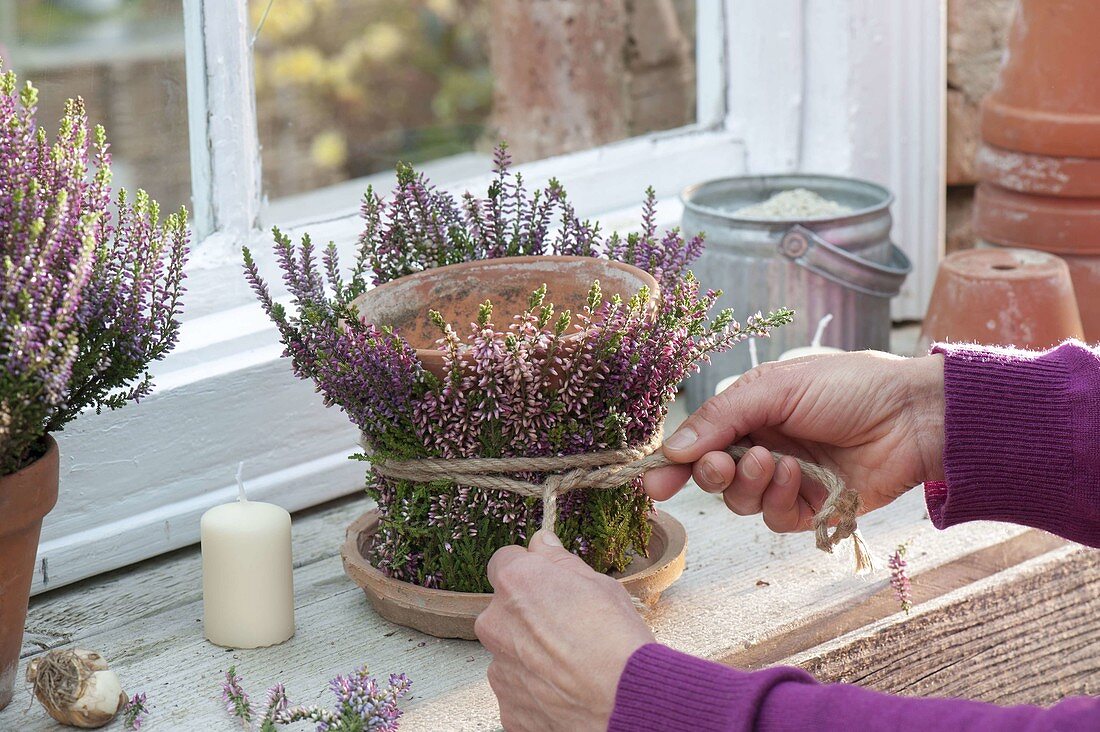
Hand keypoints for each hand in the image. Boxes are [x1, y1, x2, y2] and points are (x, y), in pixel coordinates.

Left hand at [475, 530, 654, 731]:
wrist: (624, 702)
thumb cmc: (616, 640)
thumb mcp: (599, 583)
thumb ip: (560, 561)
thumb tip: (542, 543)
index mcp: (516, 583)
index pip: (504, 561)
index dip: (528, 570)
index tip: (546, 579)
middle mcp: (496, 623)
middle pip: (504, 611)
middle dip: (527, 616)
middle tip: (567, 627)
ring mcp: (499, 669)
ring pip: (511, 653)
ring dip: (532, 655)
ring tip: (572, 665)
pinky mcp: (508, 707)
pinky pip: (519, 690)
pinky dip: (537, 690)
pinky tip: (567, 690)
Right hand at [643, 352, 944, 530]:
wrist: (914, 414)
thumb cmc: (849, 385)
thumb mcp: (775, 386)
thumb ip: (721, 417)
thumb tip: (671, 448)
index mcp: (749, 414)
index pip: (698, 444)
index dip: (671, 464)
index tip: (651, 480)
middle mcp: (763, 448)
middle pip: (712, 478)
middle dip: (710, 475)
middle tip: (719, 465)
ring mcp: (788, 482)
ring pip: (741, 503)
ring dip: (749, 485)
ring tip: (773, 461)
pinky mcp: (813, 510)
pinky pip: (776, 520)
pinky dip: (779, 500)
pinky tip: (798, 476)